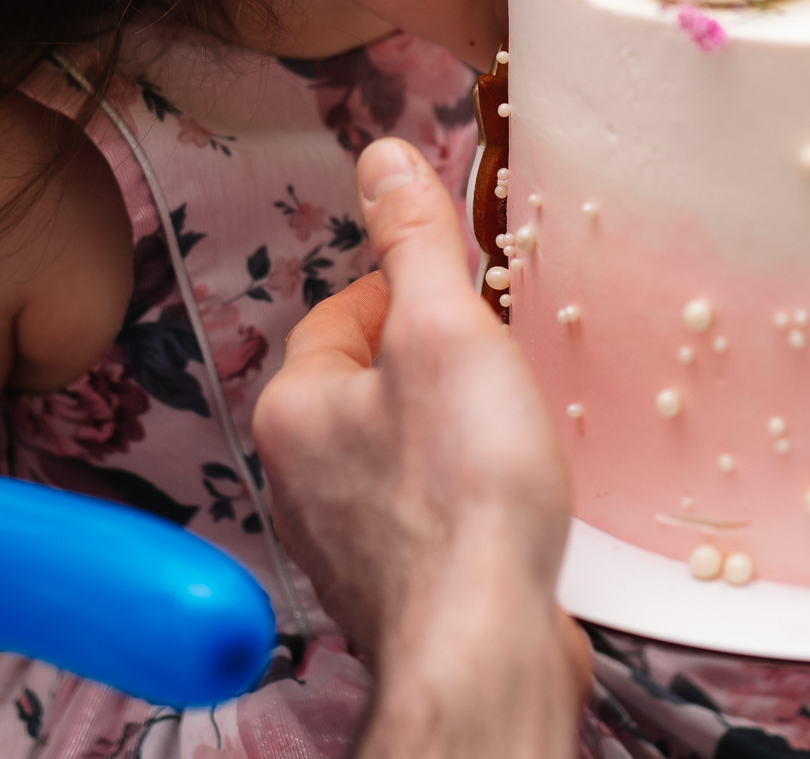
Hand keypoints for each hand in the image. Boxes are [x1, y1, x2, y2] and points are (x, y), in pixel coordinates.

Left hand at [254, 137, 587, 758]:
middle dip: (440, 369)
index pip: (342, 314)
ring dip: (460, 438)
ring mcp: (349, 542)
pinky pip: (434, 517)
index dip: (410, 294)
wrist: (485, 647)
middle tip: (499, 368)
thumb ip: (415, 242)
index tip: (466, 297)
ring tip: (513, 437)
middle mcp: (303, 479)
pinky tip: (514, 505)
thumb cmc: (463, 498)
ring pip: (404, 452)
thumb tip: (382, 160)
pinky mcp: (401, 589)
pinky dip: (473, 502)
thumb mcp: (447, 331)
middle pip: (374, 384)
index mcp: (294, 408)